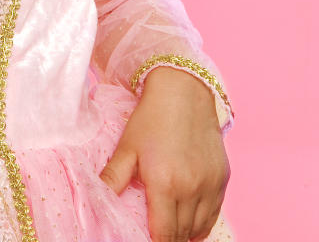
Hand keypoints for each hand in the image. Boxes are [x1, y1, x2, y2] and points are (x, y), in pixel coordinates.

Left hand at [99, 68, 230, 241]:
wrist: (183, 91)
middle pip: (181, 235)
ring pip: (199, 228)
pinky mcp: (223, 179)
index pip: (164, 235)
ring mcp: (210, 185)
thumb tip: (95, 196)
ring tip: (170, 229)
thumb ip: (113, 177)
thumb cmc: (151, 118)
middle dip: (168, 238)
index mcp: (165, 184)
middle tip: (156, 233)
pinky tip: (189, 220)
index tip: (146, 239)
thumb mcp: (127, 147)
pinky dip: (202, 223)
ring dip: (185, 233)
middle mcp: (192, 189)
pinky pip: (214, 214)